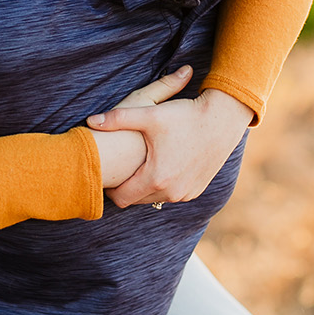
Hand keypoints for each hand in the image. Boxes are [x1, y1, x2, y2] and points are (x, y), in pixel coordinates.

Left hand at [92, 83, 250, 207]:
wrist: (223, 118)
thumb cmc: (184, 115)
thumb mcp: (150, 114)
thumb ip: (117, 119)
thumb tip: (90, 121)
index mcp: (155, 178)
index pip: (120, 197)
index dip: (110, 187)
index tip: (109, 172)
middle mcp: (171, 192)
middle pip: (135, 200)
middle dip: (127, 187)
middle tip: (122, 168)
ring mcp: (186, 193)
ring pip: (154, 198)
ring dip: (146, 186)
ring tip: (141, 166)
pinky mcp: (197, 190)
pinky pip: (172, 194)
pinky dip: (164, 185)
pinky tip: (162, 166)